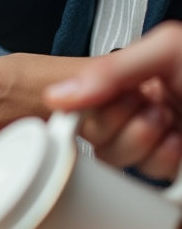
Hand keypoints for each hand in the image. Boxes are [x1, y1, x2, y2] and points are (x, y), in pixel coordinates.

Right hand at [45, 22, 181, 180]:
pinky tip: (175, 145)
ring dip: (139, 144)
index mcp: (129, 76)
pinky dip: (159, 162)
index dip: (78, 107)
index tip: (82, 108)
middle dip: (116, 126)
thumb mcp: (167, 49)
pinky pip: (141, 179)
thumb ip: (111, 66)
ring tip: (165, 125)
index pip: (77, 97)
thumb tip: (59, 94)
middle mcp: (135, 107)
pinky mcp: (165, 167)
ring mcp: (149, 139)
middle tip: (144, 109)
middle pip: (90, 134)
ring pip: (111, 160)